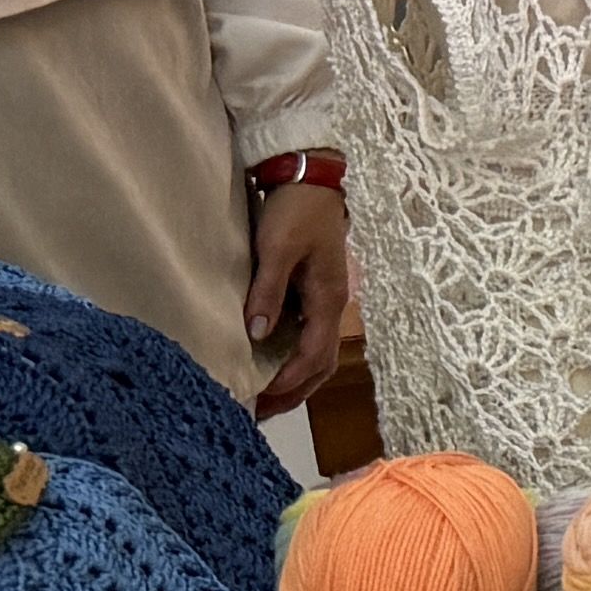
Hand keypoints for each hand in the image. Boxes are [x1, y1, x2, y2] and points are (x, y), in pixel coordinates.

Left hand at [242, 178, 354, 419]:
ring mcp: (326, 300)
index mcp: (327, 300)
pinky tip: (273, 361)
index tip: (260, 397)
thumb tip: (258, 335)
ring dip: (297, 379)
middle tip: (262, 411)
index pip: (313, 356)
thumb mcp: (277, 248)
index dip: (288, 381)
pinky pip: (309, 338)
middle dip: (295, 391)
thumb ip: (268, 291)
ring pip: (318, 353)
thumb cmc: (295, 212)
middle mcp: (332, 306)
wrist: (312, 179)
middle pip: (322, 364)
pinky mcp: (316, 292)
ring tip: (267, 396)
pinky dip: (294, 359)